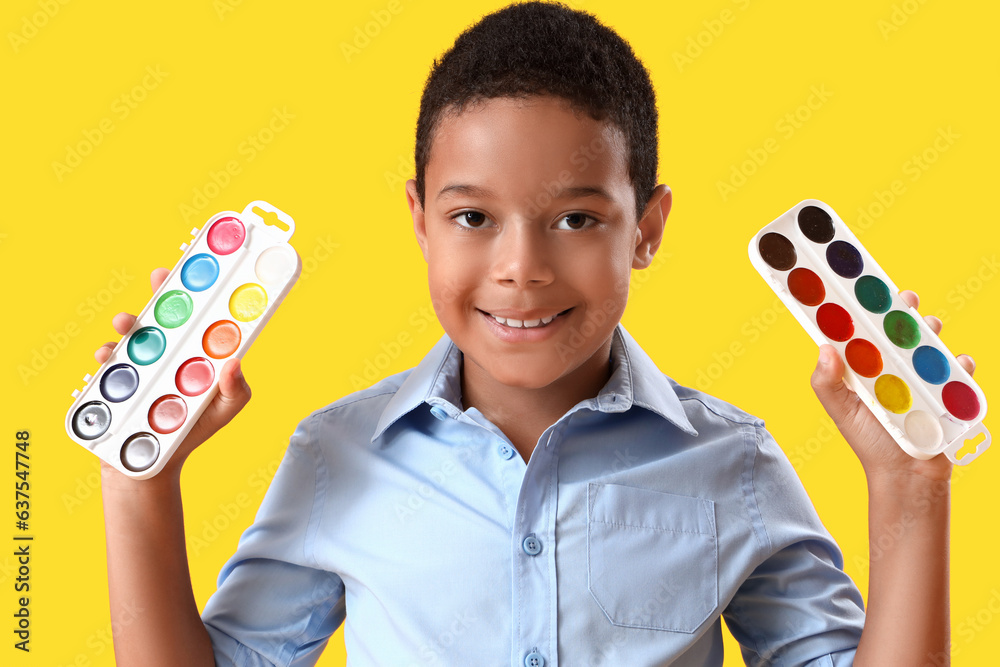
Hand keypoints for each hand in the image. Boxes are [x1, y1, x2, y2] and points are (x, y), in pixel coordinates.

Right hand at [95, 268, 251, 482]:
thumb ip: (236, 388)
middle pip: (167, 314)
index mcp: (198, 352)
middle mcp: (171, 350)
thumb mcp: (226, 409)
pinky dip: (106, 355)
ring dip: (130, 321)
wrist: (155, 461)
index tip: (207, 271)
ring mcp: (143, 361)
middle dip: (163, 292)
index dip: (205, 292)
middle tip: (161, 276)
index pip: (203, 317)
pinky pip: (109, 362)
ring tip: (126, 321)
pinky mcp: (119, 377)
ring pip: (135, 333)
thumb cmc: (196, 427)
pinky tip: (106, 354)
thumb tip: (235, 362)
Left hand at [809, 290, 974, 482]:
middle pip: (899, 329)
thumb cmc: (869, 442)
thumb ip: (826, 382)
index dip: (860, 308)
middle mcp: (894, 366)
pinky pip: (959, 371)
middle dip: (902, 310)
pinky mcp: (947, 391)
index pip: (863, 331)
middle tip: (903, 299)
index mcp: (867, 366)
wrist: (905, 476)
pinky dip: (961, 362)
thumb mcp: (841, 411)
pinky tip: (958, 359)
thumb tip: (823, 348)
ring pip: (929, 343)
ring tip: (928, 324)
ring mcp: (922, 377)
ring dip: (931, 330)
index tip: (857, 286)